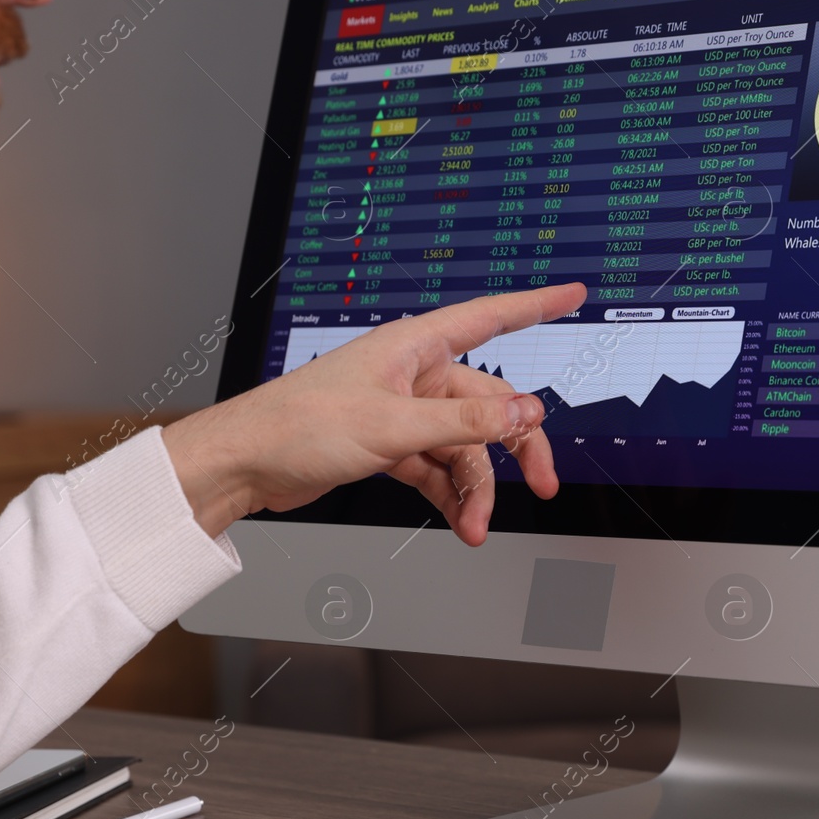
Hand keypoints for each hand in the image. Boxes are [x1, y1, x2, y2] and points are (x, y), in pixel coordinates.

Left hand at [162, 283, 587, 544]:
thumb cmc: (300, 425)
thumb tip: (525, 412)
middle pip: (488, 404)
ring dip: (476, 486)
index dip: (536, 305)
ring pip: (463, 445)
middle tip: (542, 484)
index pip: (490, 317)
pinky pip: (436, 467)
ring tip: (477, 524)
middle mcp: (412, 374)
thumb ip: (466, 423)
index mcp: (415, 347)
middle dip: (516, 447)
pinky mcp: (386, 444)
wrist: (246, 465)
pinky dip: (450, 494)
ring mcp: (401, 410)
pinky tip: (459, 520)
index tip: (572, 294)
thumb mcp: (394, 426)